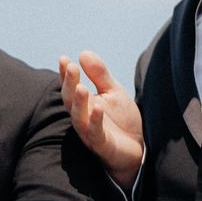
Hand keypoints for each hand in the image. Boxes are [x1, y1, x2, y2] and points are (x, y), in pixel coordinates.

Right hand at [58, 51, 143, 190]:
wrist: (138, 148)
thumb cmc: (121, 121)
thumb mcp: (113, 92)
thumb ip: (99, 75)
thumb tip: (83, 52)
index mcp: (83, 104)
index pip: (70, 87)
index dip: (65, 74)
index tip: (63, 58)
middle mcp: (82, 118)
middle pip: (70, 100)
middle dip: (69, 84)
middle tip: (70, 67)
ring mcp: (90, 132)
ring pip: (78, 117)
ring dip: (78, 102)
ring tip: (81, 87)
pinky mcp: (101, 145)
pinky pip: (95, 132)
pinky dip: (95, 120)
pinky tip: (97, 108)